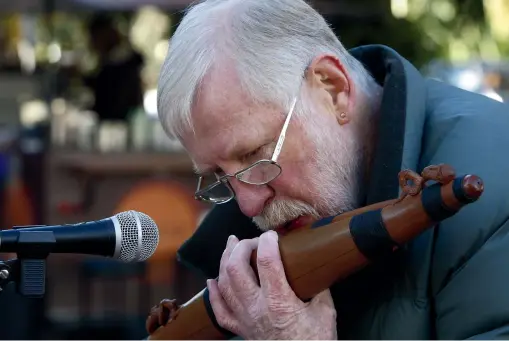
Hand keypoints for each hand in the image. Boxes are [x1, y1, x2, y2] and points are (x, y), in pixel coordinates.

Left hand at [207, 231, 336, 339]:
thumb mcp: (325, 313)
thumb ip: (319, 288)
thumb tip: (315, 267)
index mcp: (279, 301)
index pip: (267, 261)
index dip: (267, 241)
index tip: (272, 235)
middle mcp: (256, 307)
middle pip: (236, 268)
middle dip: (240, 247)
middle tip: (250, 240)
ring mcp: (244, 319)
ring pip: (224, 284)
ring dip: (224, 261)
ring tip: (230, 246)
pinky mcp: (240, 330)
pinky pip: (219, 310)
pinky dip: (213, 293)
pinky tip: (212, 280)